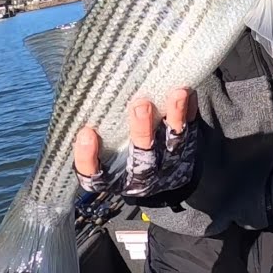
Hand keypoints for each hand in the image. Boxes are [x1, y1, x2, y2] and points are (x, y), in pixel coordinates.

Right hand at [73, 88, 201, 207]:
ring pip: (173, 145)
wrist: (163, 173)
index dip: (88, 158)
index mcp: (113, 179)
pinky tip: (188, 93)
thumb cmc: (119, 153)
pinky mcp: (188, 152)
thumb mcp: (104, 152)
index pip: (95, 177)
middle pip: (142, 160)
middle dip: (142, 131)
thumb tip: (80, 97)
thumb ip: (95, 134)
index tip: (86, 133)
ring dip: (174, 118)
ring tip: (177, 93)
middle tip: (140, 105)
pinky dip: (190, 112)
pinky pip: (192, 133)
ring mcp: (168, 166)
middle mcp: (141, 177)